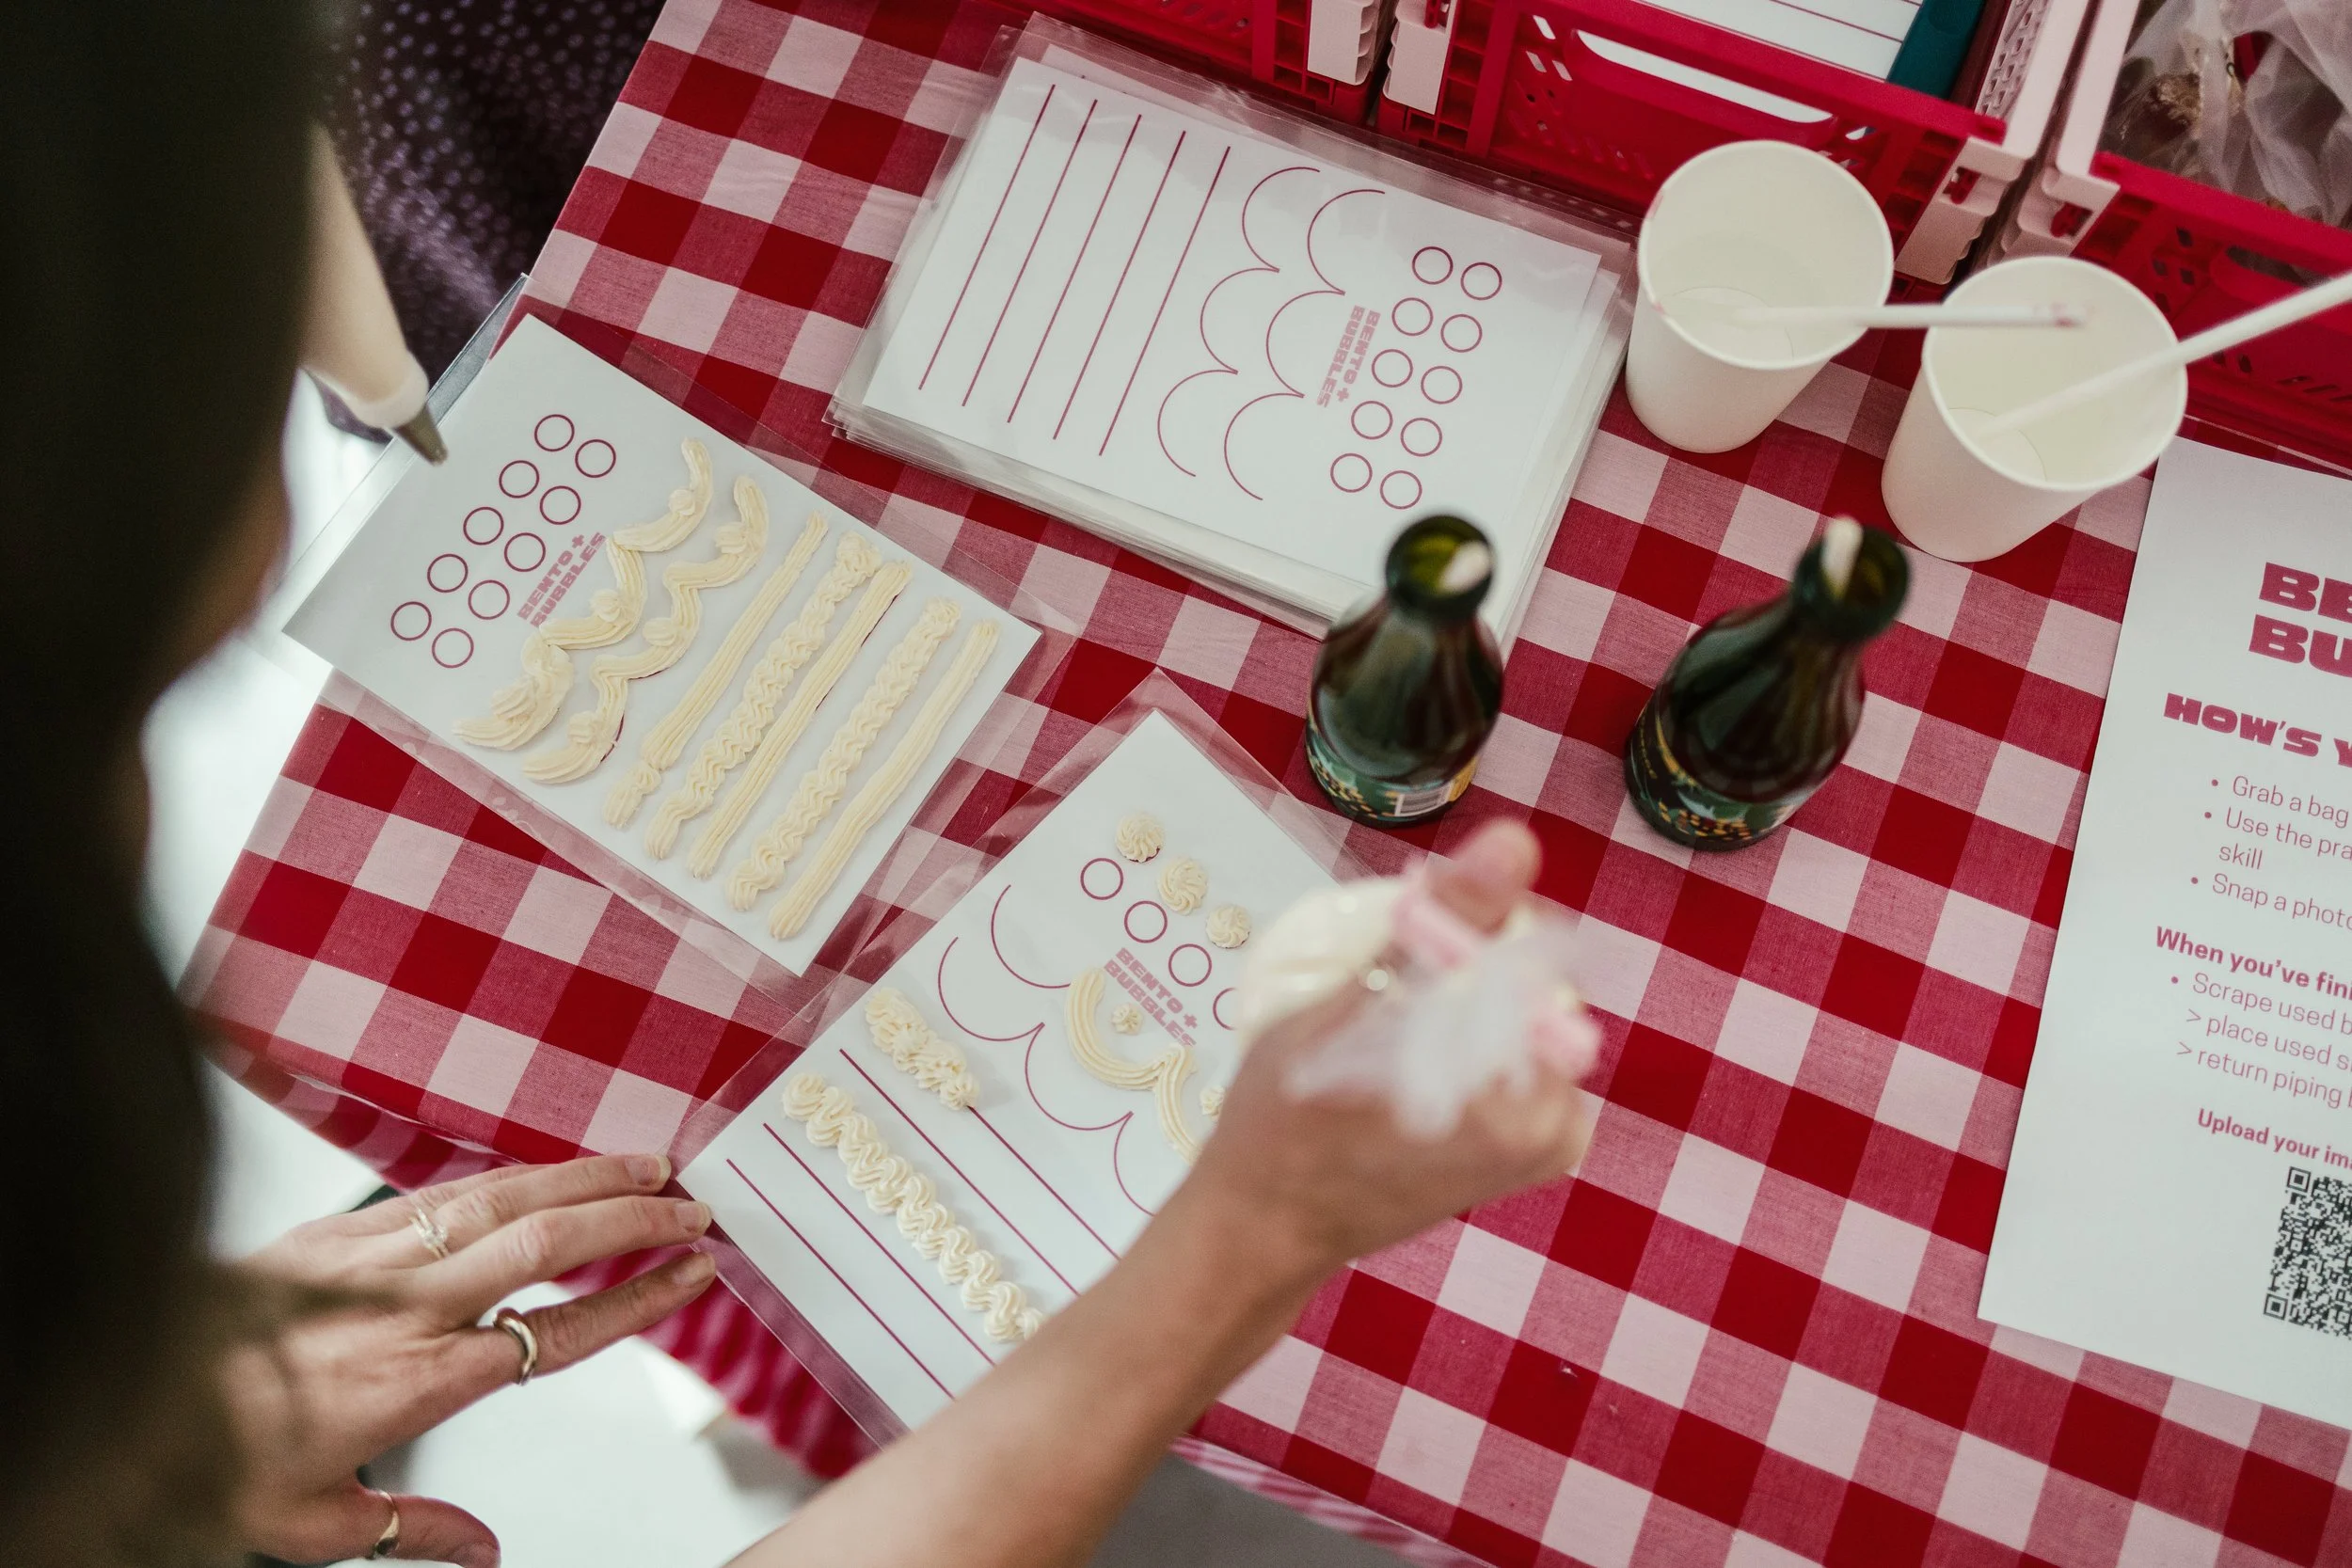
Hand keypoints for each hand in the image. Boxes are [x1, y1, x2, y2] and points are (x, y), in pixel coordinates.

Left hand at [225, 1153, 716, 1565]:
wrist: (127, 1395)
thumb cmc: (214, 1461)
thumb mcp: (316, 1523)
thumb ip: (416, 1527)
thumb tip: (488, 1552)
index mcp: (415, 1381)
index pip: (556, 1330)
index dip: (636, 1299)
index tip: (692, 1274)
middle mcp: (403, 1306)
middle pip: (546, 1244)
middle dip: (632, 1220)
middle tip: (695, 1208)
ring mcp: (369, 1255)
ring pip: (500, 1199)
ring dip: (583, 1178)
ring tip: (648, 1167)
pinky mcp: (336, 1229)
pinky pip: (443, 1189)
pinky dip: (511, 1175)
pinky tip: (548, 1171)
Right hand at [1175, 820, 1590, 1294]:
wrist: (1264, 1227)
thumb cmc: (1282, 1125)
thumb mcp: (1344, 1009)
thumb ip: (1442, 923)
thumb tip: (1518, 839)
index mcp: (1526, 1097)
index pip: (1531, 950)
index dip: (1462, 924)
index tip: (1398, 936)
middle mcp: (1555, 1124)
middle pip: (1530, 981)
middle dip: (1462, 961)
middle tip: (1380, 983)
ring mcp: (1546, 1142)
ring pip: (1518, 1010)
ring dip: (1458, 994)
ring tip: (1382, 1018)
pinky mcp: (1532, 1149)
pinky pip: (1512, 1050)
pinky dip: (1464, 1032)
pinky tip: (1403, 1044)